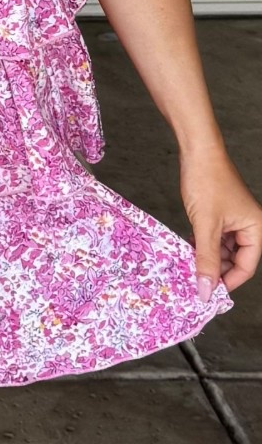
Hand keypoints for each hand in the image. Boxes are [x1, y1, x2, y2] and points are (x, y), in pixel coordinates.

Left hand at [182, 147, 261, 296]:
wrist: (197, 150)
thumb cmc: (207, 181)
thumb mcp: (206, 226)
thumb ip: (206, 259)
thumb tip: (206, 290)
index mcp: (256, 228)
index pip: (246, 267)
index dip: (228, 282)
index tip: (208, 293)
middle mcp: (249, 225)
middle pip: (235, 260)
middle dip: (216, 271)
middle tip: (195, 282)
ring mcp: (234, 220)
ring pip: (223, 250)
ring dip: (207, 258)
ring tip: (189, 267)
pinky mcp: (220, 214)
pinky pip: (214, 238)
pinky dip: (202, 246)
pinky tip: (188, 250)